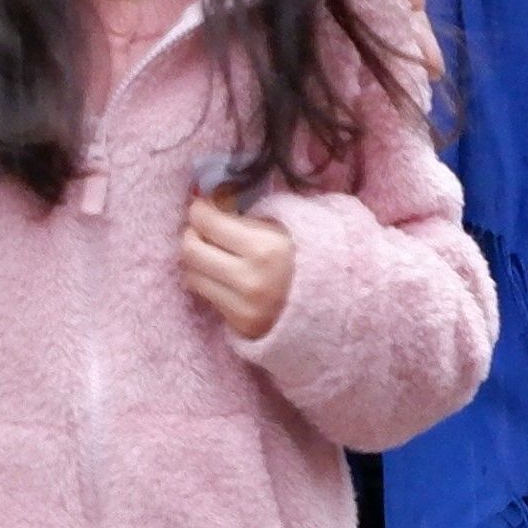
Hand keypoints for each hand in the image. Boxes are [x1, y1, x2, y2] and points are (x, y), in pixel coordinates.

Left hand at [178, 195, 297, 338]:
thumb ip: (247, 214)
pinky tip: (227, 275)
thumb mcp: (284, 225)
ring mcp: (243, 307)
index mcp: (264, 248)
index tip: (205, 206)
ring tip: (214, 252)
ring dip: (197, 260)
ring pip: (192, 276)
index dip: (200, 209)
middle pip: (190, 250)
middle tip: (204, 229)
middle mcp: (249, 280)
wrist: (337, 304)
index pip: (205, 221)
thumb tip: (212, 201)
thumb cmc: (309, 256)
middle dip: (193, 234)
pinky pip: (208, 297)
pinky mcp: (241, 326)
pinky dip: (211, 282)